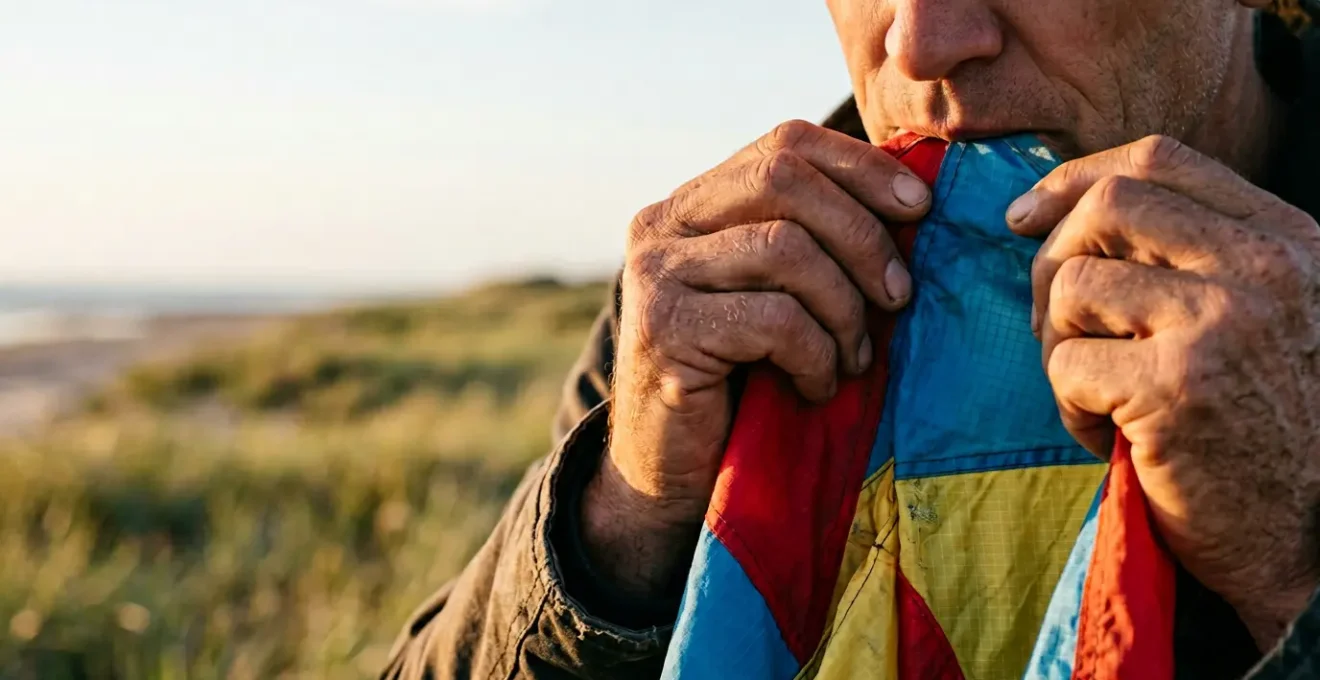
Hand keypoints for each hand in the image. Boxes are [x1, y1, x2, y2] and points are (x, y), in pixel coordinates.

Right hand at [583, 121, 930, 596]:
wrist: (667, 473)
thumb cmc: (740, 382)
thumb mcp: (776, 295)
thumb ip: (812, 241)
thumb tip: (914, 198)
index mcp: (692, 204)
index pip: (784, 143)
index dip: (861, 165)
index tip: (919, 208)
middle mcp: (662, 225)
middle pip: (785, 181)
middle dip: (863, 237)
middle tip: (899, 297)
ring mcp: (656, 275)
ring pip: (786, 249)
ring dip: (843, 310)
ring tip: (852, 358)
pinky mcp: (664, 331)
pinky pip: (775, 319)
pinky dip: (815, 356)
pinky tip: (814, 387)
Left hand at [1009, 135, 1319, 648]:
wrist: (1313, 541)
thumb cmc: (1272, 432)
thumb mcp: (1265, 318)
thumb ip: (1197, 259)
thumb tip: (1060, 212)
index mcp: (1289, 240)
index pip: (1161, 160)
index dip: (1074, 179)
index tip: (1024, 216)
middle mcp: (1267, 267)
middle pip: (1108, 204)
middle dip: (1050, 257)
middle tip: (1051, 323)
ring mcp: (1224, 322)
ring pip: (1072, 284)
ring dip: (1057, 343)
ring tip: (1095, 395)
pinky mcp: (1178, 386)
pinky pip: (1065, 364)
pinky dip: (1068, 407)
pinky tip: (1110, 438)